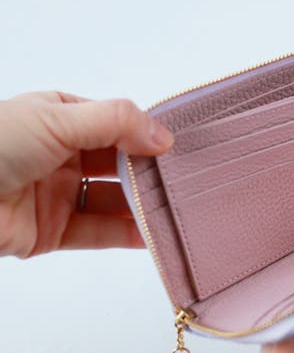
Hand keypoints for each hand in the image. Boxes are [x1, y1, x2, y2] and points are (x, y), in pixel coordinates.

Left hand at [0, 91, 173, 257]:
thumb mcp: (58, 119)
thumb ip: (116, 123)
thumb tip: (164, 136)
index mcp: (61, 118)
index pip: (116, 125)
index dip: (147, 135)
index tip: (180, 148)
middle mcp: (62, 154)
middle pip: (118, 164)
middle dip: (149, 173)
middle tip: (183, 182)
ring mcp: (57, 193)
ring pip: (111, 200)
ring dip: (142, 205)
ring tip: (175, 210)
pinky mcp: (52, 231)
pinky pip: (97, 232)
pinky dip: (125, 234)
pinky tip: (153, 234)